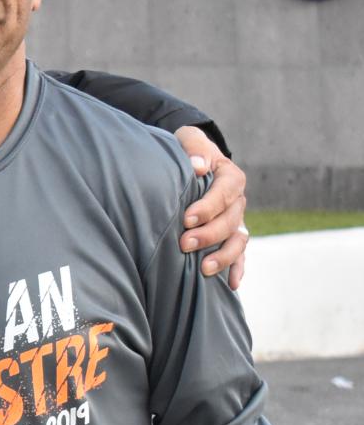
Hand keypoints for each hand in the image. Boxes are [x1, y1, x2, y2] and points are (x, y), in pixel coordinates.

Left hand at [174, 126, 248, 289]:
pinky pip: (240, 254)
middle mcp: (238, 201)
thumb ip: (194, 149)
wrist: (194, 162)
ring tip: (203, 269)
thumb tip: (199, 166)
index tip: (187, 218)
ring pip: (238, 240)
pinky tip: (231, 284)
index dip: (208, 207)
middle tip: (184, 244)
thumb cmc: (187, 151)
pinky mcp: (231, 235)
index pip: (224, 193)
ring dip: (223, 256)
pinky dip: (238, 268)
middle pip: (230, 221)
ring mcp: (237, 220)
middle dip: (208, 235)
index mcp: (230, 177)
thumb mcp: (189, 141)